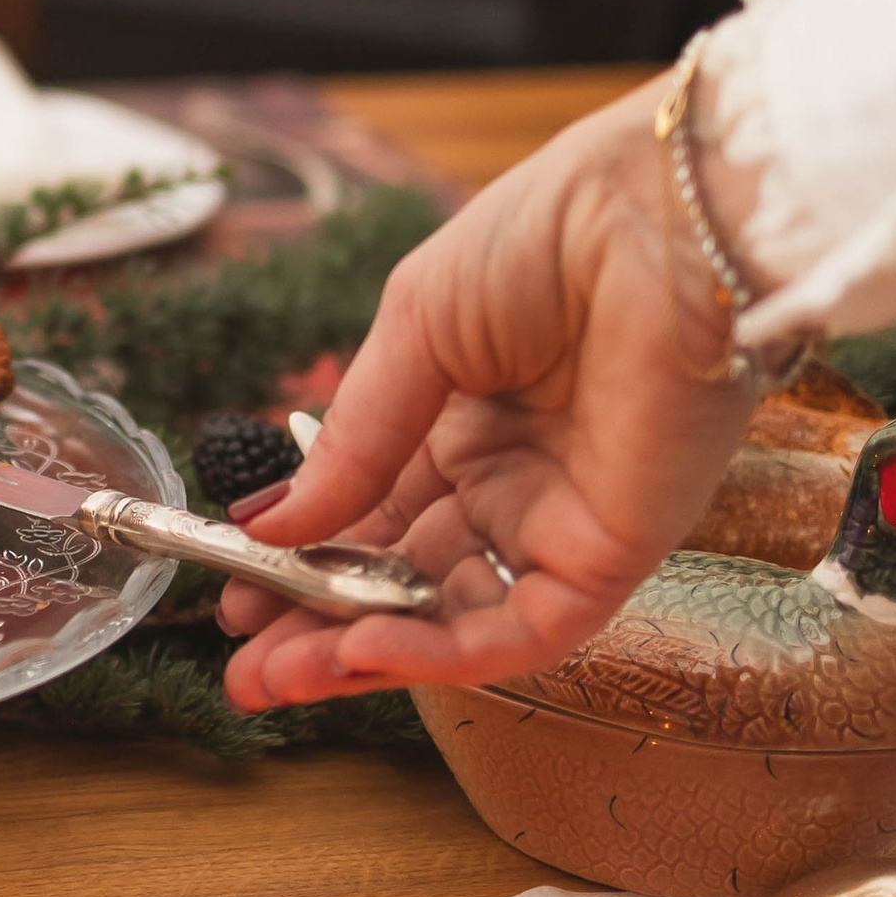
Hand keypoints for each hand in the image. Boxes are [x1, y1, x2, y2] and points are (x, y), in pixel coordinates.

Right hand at [220, 80, 758, 709]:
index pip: (375, 515)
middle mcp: (513, 480)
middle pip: (404, 579)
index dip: (305, 561)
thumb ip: (354, 439)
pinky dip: (441, 653)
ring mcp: (561, 520)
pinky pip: (521, 628)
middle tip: (244, 669)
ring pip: (452, 620)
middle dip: (319, 626)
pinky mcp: (613, 553)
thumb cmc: (548, 236)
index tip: (234, 592)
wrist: (661, 218)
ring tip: (273, 678)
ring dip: (362, 656)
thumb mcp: (414, 327)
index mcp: (465, 418)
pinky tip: (359, 650)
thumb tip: (273, 526)